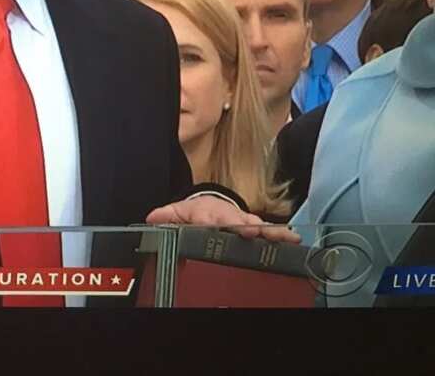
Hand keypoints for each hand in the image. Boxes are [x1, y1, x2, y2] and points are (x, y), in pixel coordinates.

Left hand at [146, 196, 300, 243]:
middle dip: (251, 227)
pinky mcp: (255, 228)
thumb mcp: (178, 212)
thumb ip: (166, 216)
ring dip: (272, 231)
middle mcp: (229, 216)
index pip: (215, 218)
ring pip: (259, 225)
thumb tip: (151, 218)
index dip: (223, 224)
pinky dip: (281, 235)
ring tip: (288, 237)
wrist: (210, 205)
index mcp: (208, 213)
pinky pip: (269, 231)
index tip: (231, 228)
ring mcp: (244, 221)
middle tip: (259, 233)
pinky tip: (294, 240)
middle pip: (242, 222)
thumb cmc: (195, 212)